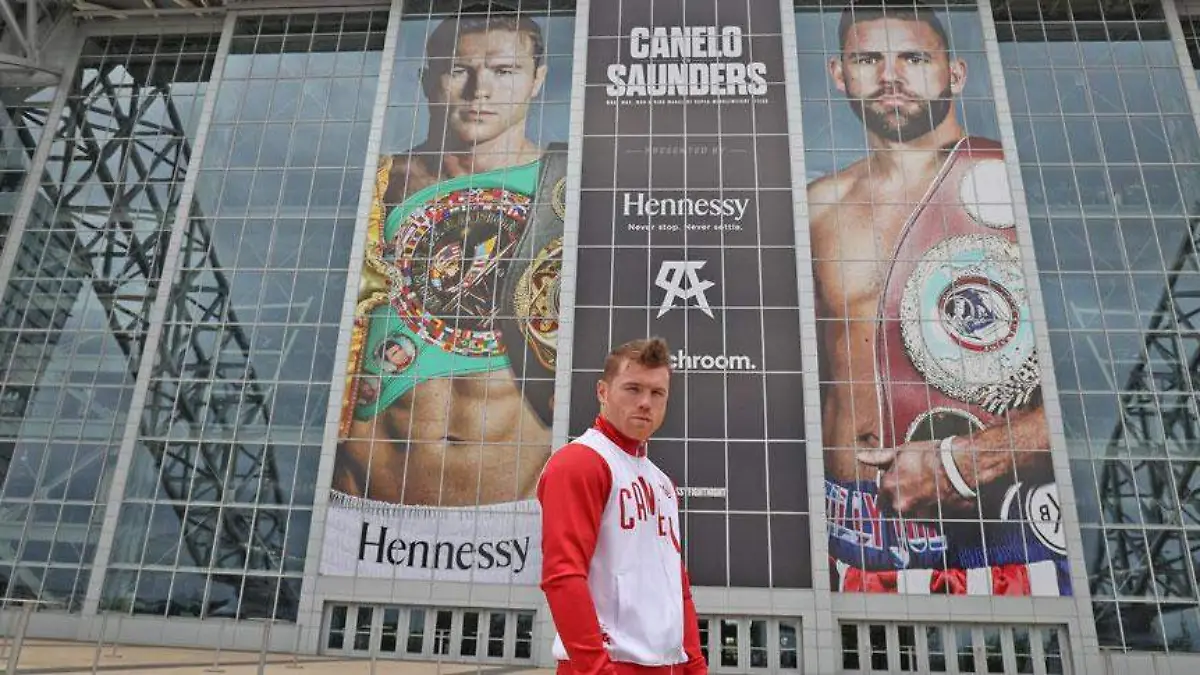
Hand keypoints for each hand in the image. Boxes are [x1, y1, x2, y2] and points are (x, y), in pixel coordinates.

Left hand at [856, 441, 975, 517]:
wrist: (959, 466)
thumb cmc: (929, 455)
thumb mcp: (900, 452)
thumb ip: (878, 458)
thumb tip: (860, 457)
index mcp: (888, 488)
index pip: (881, 497)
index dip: (889, 490)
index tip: (899, 483)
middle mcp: (899, 504)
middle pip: (893, 508)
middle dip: (900, 500)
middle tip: (913, 487)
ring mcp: (916, 514)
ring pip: (909, 513)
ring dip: (914, 505)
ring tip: (927, 490)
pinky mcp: (933, 520)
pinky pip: (925, 518)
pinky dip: (928, 510)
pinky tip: (935, 497)